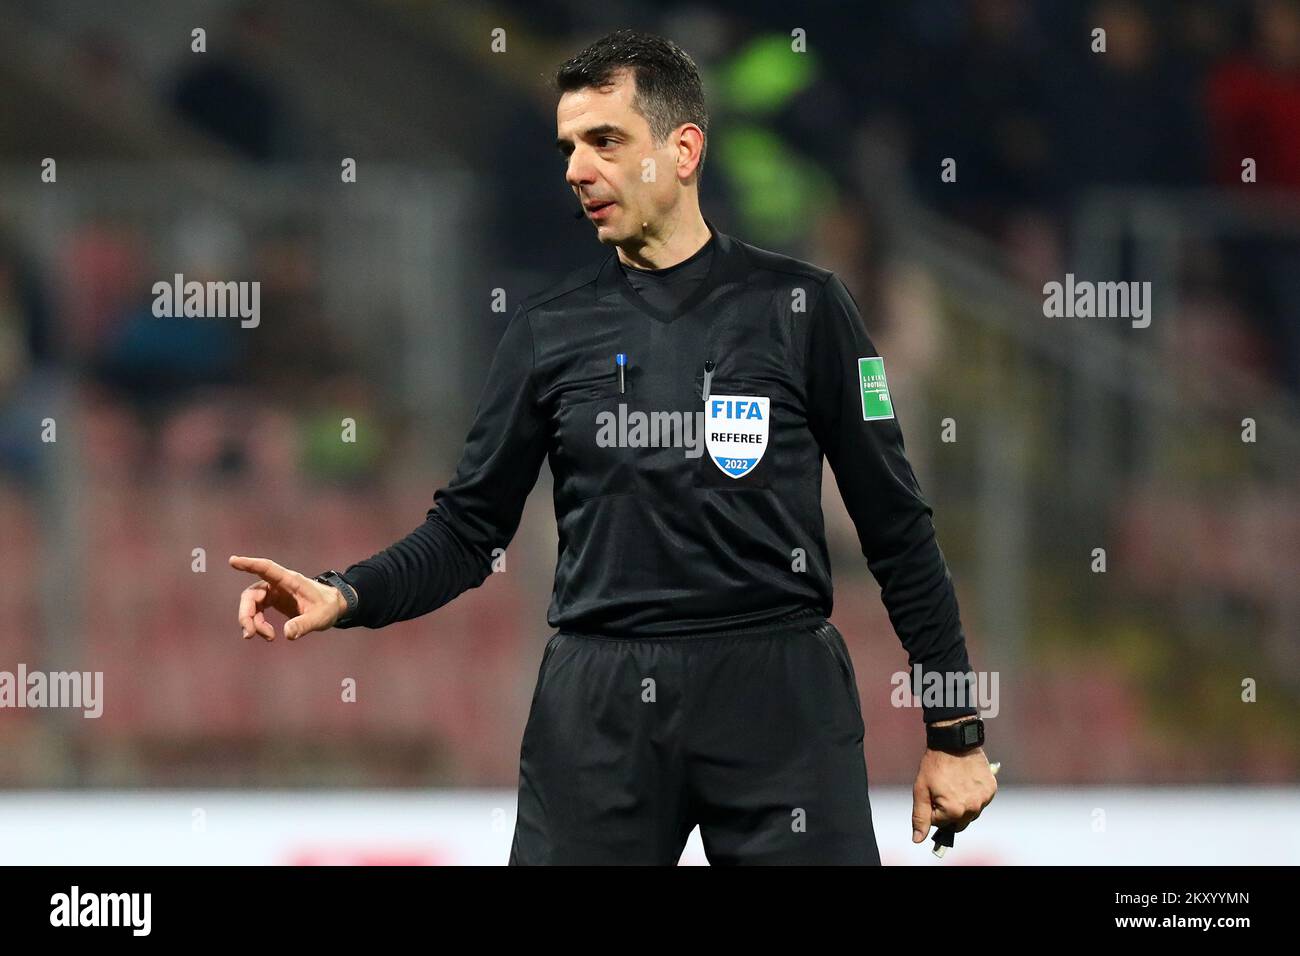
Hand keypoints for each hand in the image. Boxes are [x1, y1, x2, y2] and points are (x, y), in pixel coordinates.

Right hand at [230, 555, 348, 641]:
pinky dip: (258, 624)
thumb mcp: (320, 617)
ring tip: (269, 637)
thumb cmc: (327, 607)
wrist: (331, 606)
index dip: (250, 564)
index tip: (233, 560)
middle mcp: (278, 584)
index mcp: (290, 580)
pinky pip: (256, 611)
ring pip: (251, 604)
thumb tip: (287, 634)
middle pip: (252, 594)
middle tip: (249, 634)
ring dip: (252, 622)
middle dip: (246, 614)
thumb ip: (304, 624)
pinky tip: (270, 635)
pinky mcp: (272, 601)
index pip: (267, 568)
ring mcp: (273, 592)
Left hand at [911, 742, 996, 842]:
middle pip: (958, 822)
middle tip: (943, 791)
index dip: (933, 808)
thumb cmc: (935, 764)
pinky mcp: (991, 789)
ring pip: (970, 813)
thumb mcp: (921, 790)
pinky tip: (966, 781)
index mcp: (954, 811)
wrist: (954, 740)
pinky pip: (981, 801)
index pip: (940, 823)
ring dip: (962, 805)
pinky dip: (974, 796)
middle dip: (948, 812)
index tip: (932, 793)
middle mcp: (972, 808)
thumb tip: (918, 839)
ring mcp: (984, 799)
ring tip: (955, 784)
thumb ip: (920, 817)